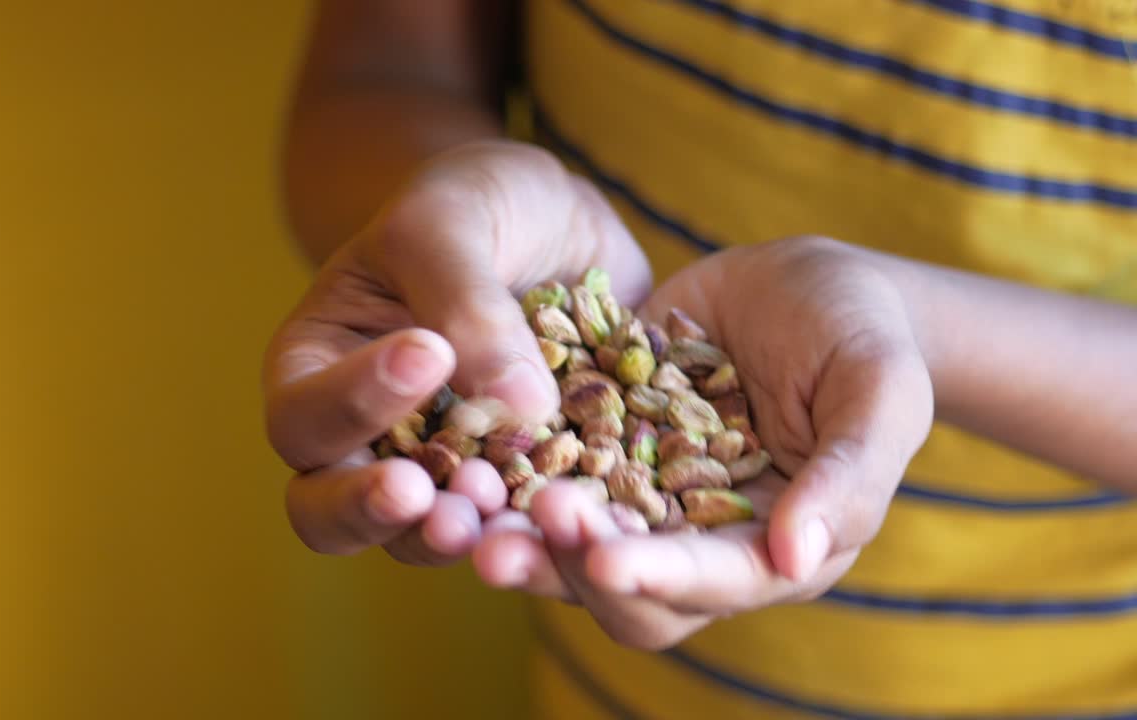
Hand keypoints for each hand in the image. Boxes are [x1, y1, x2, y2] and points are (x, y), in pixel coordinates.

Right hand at [265, 140, 651, 566]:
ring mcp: (439, 472)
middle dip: (372, 510)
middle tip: (423, 497)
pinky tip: (571, 514)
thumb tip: (518, 408)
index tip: (427, 354)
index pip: (303, 413)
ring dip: (456, 533)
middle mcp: (364, 438)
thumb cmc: (472, 204)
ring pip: (421, 538)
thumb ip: (466, 303)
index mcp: (317, 368)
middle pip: (327, 511)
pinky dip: (537, 528)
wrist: (552, 222)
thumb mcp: (452, 222)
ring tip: (498, 516)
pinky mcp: (514, 486)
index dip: (351, 401)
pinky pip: (515, 526)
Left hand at [473, 236, 933, 648]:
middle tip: (501, 541)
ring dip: (514, 532)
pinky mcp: (598, 445)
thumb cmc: (864, 334)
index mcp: (773, 549)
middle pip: (622, 586)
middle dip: (564, 568)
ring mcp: (640, 494)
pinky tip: (457, 447)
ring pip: (568, 540)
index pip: (710, 581)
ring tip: (460, 508)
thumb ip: (851, 475)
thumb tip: (799, 557)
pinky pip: (543, 468)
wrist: (806, 282)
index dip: (657, 574)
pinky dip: (502, 468)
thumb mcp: (878, 389)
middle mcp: (696, 538)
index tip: (605, 558)